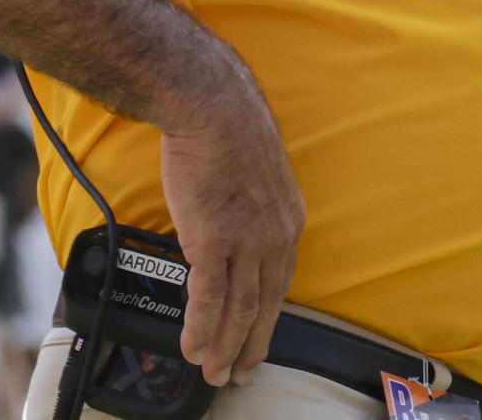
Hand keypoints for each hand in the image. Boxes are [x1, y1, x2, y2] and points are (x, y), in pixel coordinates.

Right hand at [160, 79, 304, 388]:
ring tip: (214, 371)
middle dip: (251, 344)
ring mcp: (246, 241)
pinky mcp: (213, 242)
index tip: (258, 335)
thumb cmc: (229, 126)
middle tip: (239, 372)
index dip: (268, 314)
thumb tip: (236, 220)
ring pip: (238, 309)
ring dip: (225, 346)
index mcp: (288, 219)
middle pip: (265, 304)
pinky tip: (193, 347)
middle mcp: (274, 236)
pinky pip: (208, 298)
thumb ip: (255, 203)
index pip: (281, 280)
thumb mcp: (261, 170)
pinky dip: (201, 328)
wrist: (213, 107)